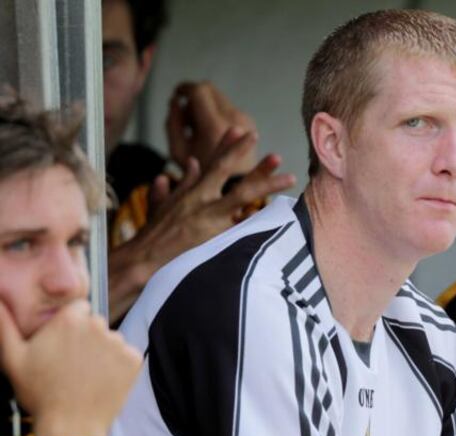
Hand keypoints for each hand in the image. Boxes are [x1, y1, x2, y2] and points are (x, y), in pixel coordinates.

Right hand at [0, 300, 141, 435]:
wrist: (71, 426)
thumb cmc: (40, 393)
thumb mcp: (14, 358)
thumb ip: (5, 325)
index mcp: (70, 320)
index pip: (78, 308)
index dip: (70, 324)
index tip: (62, 343)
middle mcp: (98, 326)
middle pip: (95, 323)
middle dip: (86, 337)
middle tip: (72, 362)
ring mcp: (119, 343)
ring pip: (111, 340)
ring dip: (102, 351)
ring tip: (86, 374)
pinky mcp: (134, 360)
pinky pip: (126, 355)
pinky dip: (118, 365)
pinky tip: (102, 380)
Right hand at [107, 128, 295, 319]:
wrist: (141, 262)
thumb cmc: (152, 236)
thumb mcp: (163, 205)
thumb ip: (179, 184)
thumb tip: (190, 162)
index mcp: (191, 192)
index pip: (212, 163)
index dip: (227, 146)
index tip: (241, 130)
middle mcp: (200, 199)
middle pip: (228, 171)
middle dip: (247, 156)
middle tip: (271, 148)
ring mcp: (207, 216)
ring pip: (243, 195)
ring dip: (266, 184)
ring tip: (290, 177)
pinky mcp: (213, 236)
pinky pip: (242, 227)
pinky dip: (258, 221)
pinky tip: (279, 217)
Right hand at [166, 81, 257, 174]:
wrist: (237, 188)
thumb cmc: (205, 175)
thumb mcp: (179, 152)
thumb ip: (173, 123)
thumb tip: (175, 101)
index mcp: (214, 125)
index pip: (199, 91)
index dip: (184, 88)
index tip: (177, 95)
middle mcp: (233, 118)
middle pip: (210, 90)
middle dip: (195, 97)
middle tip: (186, 117)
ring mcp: (245, 120)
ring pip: (220, 99)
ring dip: (206, 106)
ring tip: (197, 129)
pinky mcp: (250, 123)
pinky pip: (229, 108)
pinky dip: (217, 113)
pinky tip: (211, 133)